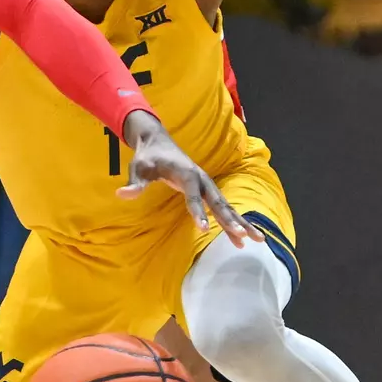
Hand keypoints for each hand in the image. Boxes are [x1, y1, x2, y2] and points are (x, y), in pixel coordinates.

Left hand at [119, 112, 263, 245]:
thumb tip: (122, 194)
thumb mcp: (138, 167)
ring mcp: (207, 184)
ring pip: (227, 206)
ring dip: (242, 222)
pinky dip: (235, 220)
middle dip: (231, 220)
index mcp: (186, 174)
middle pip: (219, 202)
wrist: (158, 141)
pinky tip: (244, 235)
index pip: (193, 196)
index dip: (197, 212)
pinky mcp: (207, 190)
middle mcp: (201, 179)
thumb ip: (135, 182)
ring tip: (258, 240)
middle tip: (243, 237)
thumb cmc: (148, 156)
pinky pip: (224, 207)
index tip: (203, 229)